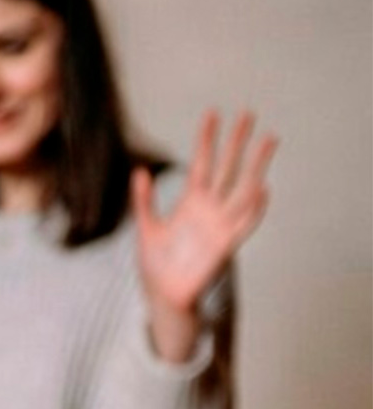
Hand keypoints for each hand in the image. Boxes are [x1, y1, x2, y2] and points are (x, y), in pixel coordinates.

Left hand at [133, 109, 276, 361]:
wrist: (163, 294)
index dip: (206, 139)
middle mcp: (209, 208)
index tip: (213, 113)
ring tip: (268, 141)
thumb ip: (144, 200)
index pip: (201, 162)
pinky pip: (244, 223)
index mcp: (190, 201)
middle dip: (237, 142)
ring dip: (256, 166)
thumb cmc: (156, 263)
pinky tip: (262, 188)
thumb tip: (141, 170)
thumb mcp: (146, 226)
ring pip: (243, 188)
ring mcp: (219, 224)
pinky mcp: (224, 245)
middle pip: (227, 167)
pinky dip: (254, 207)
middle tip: (249, 114)